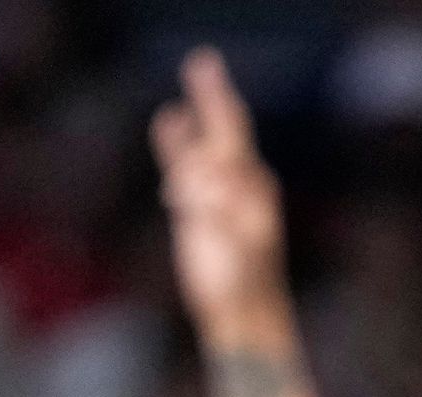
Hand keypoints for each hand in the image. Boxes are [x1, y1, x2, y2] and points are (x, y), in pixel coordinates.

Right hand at [153, 47, 284, 338]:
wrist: (239, 311)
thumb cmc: (243, 282)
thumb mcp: (238, 248)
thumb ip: (221, 214)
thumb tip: (201, 188)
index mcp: (253, 187)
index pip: (231, 141)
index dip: (216, 115)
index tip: (199, 111)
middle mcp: (237, 184)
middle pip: (221, 129)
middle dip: (210, 94)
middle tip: (202, 61)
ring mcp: (216, 195)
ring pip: (197, 148)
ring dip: (188, 124)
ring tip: (181, 99)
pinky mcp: (195, 209)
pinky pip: (181, 168)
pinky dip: (174, 143)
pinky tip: (168, 121)